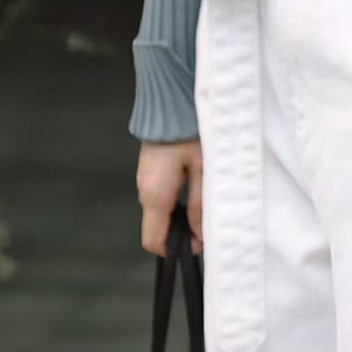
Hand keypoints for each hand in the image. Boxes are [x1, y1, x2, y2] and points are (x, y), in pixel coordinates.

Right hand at [137, 138, 203, 255]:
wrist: (169, 102)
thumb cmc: (189, 132)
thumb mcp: (201, 170)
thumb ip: (199, 204)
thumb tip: (199, 235)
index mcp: (156, 196)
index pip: (153, 242)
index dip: (174, 250)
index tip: (198, 244)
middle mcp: (144, 191)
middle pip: (156, 229)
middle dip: (180, 234)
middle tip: (207, 224)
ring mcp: (144, 180)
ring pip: (159, 213)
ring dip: (179, 217)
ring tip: (204, 205)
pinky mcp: (148, 171)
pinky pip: (159, 197)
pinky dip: (174, 203)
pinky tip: (193, 189)